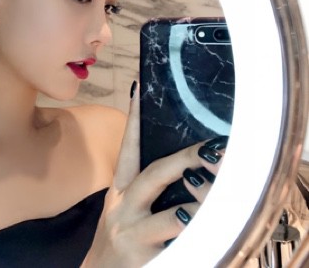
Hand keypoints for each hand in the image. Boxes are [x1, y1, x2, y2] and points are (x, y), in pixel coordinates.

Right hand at [82, 83, 225, 267]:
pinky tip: (214, 229)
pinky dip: (197, 238)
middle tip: (212, 149)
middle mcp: (124, 208)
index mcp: (119, 191)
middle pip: (154, 175)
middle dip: (185, 160)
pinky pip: (177, 246)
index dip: (133, 120)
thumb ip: (143, 187)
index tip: (139, 91)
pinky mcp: (145, 259)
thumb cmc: (117, 237)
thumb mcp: (122, 208)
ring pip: (172, 216)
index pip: (127, 149)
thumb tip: (179, 163)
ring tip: (222, 190)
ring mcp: (133, 235)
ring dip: (200, 203)